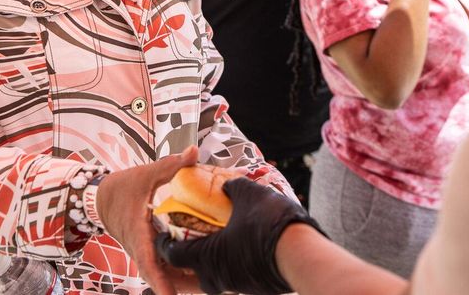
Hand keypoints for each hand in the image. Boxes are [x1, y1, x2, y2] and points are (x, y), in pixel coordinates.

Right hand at [98, 146, 197, 294]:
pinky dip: (173, 271)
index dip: (160, 280)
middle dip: (174, 285)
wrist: (100, 198)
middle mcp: (138, 248)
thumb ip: (170, 165)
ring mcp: (141, 251)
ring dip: (176, 280)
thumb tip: (194, 151)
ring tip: (202, 285)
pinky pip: (159, 265)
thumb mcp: (146, 174)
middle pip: (157, 274)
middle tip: (201, 289)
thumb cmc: (122, 187)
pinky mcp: (145, 250)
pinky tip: (193, 270)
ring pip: (158, 272)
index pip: (148, 261)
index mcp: (138, 233)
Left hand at [157, 177, 323, 294]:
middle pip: (192, 271)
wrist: (302, 255)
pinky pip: (234, 276)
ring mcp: (236, 285)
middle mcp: (216, 277)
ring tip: (219, 240)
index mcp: (206, 257)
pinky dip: (232, 262)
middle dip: (189, 255)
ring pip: (215, 275)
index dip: (166, 242)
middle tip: (192, 236)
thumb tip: (228, 183)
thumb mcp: (248, 195)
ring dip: (212, 259)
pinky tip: (241, 246)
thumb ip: (233, 187)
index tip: (166, 231)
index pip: (172, 255)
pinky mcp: (253, 288)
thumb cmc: (268, 224)